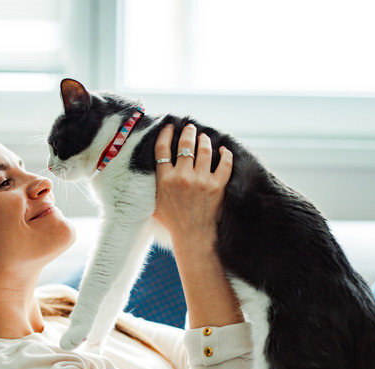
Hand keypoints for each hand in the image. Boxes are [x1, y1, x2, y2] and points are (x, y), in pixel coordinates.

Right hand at [153, 123, 232, 252]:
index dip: (166, 133)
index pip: (162, 149)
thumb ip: (152, 186)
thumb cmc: (172, 223)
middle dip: (188, 132)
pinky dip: (225, 154)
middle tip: (190, 127)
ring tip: (204, 137)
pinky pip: (224, 163)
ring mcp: (201, 181)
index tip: (170, 126)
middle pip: (185, 145)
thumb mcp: (154, 204)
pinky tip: (224, 149)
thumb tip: (149, 170)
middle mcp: (182, 177)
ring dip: (204, 140)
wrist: (192, 236)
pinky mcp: (217, 186)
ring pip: (204, 150)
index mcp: (164, 180)